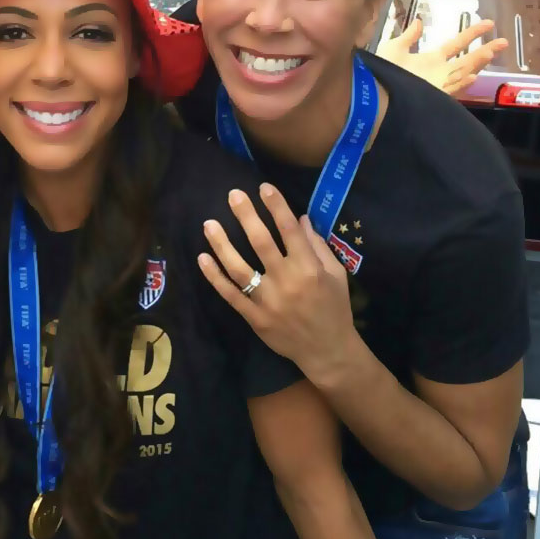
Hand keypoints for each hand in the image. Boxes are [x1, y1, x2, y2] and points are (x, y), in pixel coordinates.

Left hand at [199, 186, 357, 385]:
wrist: (327, 351)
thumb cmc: (334, 309)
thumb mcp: (336, 275)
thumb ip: (318, 247)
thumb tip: (300, 218)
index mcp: (309, 269)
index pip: (289, 231)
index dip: (276, 207)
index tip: (264, 188)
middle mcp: (286, 282)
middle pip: (261, 243)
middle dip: (246, 216)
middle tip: (233, 195)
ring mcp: (268, 301)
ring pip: (239, 268)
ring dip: (222, 244)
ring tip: (208, 224)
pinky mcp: (254, 317)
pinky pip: (230, 294)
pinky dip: (215, 277)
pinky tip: (203, 258)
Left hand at [377, 17, 508, 96]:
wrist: (373, 93)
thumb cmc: (383, 71)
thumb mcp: (394, 48)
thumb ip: (409, 36)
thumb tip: (420, 22)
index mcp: (432, 60)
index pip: (457, 45)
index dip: (472, 34)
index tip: (489, 24)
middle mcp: (440, 72)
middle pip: (467, 60)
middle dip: (485, 51)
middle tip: (504, 41)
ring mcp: (438, 85)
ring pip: (463, 73)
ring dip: (478, 62)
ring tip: (493, 51)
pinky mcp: (432, 96)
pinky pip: (449, 90)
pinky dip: (460, 83)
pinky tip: (472, 76)